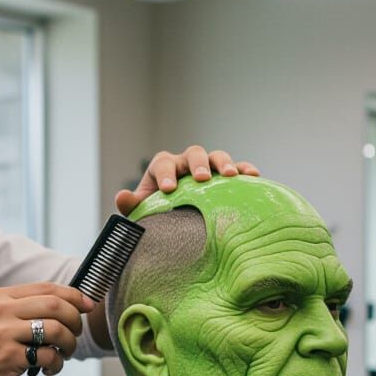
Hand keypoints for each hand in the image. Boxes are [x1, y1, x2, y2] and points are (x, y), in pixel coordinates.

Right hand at [0, 283, 92, 375]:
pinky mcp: (8, 357)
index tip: (88, 305)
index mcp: (2, 297)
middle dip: (75, 321)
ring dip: (69, 345)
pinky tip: (48, 369)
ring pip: (56, 330)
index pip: (49, 288)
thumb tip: (65, 308)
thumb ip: (22, 309)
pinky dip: (56, 364)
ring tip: (63, 354)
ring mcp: (5, 334)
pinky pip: (47, 356)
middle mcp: (3, 311)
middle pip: (57, 306)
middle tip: (74, 335)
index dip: (75, 296)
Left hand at [114, 145, 259, 215]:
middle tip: (202, 179)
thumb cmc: (157, 215)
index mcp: (162, 168)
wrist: (176, 221)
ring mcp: (207, 168)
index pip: (163, 164)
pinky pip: (237, 168)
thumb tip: (121, 196)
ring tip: (231, 175)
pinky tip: (253, 175)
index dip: (165, 174)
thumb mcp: (143, 212)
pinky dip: (245, 168)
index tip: (169, 189)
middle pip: (193, 154)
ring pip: (216, 156)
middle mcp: (185, 163)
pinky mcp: (225, 176)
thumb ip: (132, 205)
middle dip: (197, 164)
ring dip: (224, 163)